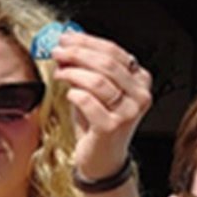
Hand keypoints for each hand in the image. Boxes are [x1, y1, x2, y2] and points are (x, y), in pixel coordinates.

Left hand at [50, 32, 152, 179]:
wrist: (101, 159)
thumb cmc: (96, 122)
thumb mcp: (93, 91)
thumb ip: (85, 68)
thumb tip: (66, 44)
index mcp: (140, 80)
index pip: (114, 51)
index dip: (86, 41)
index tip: (65, 38)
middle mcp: (140, 95)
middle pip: (106, 63)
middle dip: (77, 53)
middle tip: (57, 51)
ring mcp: (129, 112)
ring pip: (98, 80)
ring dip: (73, 72)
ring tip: (59, 72)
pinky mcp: (112, 127)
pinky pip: (88, 101)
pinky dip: (74, 93)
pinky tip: (69, 93)